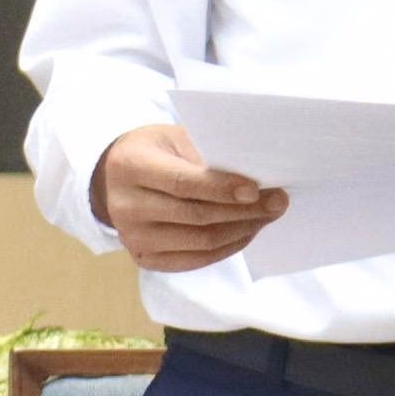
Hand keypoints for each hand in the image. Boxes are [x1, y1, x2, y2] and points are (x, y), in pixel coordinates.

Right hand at [91, 123, 286, 271]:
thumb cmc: (156, 150)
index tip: (256, 188)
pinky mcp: (145, 259)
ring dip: (243, 229)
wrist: (115, 178)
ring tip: (269, 214)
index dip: (221, 188)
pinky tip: (248, 230)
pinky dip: (228, 246)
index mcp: (131, 166)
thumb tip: (255, 174)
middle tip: (279, 201)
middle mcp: (125, 206)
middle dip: (244, 210)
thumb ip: (206, 152)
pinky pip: (195, 259)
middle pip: (196, 215)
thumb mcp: (174, 137)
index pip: (182, 182)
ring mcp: (133, 238)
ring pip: (200, 240)